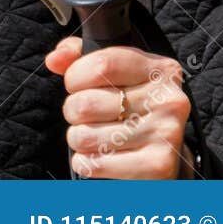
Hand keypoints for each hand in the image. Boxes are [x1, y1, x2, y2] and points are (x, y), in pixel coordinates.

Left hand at [45, 35, 192, 178]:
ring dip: (79, 139)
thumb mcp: (114, 73)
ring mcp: (165, 135)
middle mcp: (168, 100)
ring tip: (96, 137)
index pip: (101, 64)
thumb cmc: (131, 109)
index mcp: (160, 70)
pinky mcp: (157, 167)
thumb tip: (54, 60)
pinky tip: (102, 157)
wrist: (162, 156)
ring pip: (84, 136)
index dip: (75, 77)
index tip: (76, 85)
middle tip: (88, 117)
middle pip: (86, 103)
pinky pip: (93, 164)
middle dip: (74, 112)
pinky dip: (86, 163)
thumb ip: (79, 56)